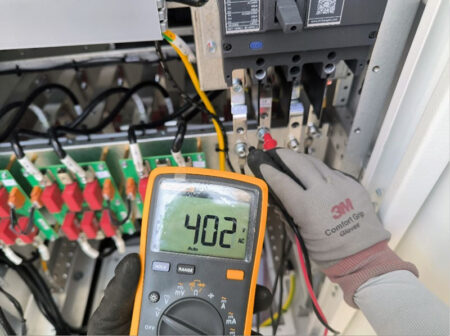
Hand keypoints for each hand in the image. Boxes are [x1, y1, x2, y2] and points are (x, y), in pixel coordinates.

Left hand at [88, 254, 271, 334]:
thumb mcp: (110, 318)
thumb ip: (120, 292)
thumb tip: (133, 260)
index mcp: (162, 293)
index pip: (185, 268)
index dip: (205, 253)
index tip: (220, 243)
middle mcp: (183, 307)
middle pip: (217, 287)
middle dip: (239, 279)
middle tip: (250, 277)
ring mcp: (198, 326)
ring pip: (228, 311)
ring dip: (248, 302)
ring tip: (258, 300)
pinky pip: (231, 332)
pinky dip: (245, 331)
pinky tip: (250, 330)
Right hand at [248, 148, 389, 267]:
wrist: (364, 256)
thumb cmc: (329, 252)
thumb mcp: (301, 236)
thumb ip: (290, 215)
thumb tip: (281, 199)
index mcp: (307, 206)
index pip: (282, 182)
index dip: (269, 172)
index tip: (261, 165)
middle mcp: (323, 190)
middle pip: (299, 164)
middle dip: (285, 156)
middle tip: (276, 153)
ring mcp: (340, 185)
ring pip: (317, 164)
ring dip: (303, 160)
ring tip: (294, 160)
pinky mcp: (353, 185)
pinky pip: (332, 172)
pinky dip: (321, 171)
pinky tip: (316, 176)